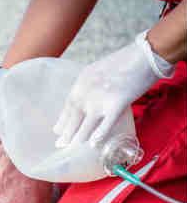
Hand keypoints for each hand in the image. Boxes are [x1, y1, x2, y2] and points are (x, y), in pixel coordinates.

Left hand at [53, 31, 173, 147]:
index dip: (63, 119)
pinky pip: (105, 125)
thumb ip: (89, 86)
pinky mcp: (117, 105)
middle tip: (59, 144)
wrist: (145, 55)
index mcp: (81, 82)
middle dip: (66, 132)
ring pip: (85, 124)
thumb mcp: (97, 70)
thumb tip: (85, 102)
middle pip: (73, 117)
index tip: (57, 130)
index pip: (68, 105)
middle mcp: (87, 92)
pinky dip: (98, 135)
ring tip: (71, 148)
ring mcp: (100, 99)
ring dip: (78, 137)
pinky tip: (92, 144)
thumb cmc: (124, 61)